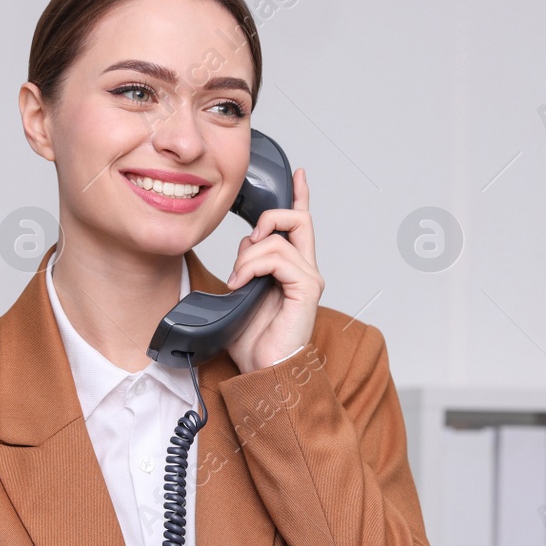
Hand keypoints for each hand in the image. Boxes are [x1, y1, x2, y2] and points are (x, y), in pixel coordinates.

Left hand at [224, 167, 322, 373]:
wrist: (263, 371)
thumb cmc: (254, 341)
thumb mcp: (242, 293)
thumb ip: (246, 264)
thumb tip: (244, 246)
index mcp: (292, 270)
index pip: (300, 225)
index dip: (299, 196)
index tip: (297, 175)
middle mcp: (305, 270)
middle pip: (298, 219)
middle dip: (269, 217)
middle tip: (250, 239)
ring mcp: (309, 278)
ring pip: (279, 239)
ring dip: (248, 255)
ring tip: (236, 280)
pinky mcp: (306, 288)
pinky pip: (278, 257)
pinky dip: (253, 265)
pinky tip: (242, 282)